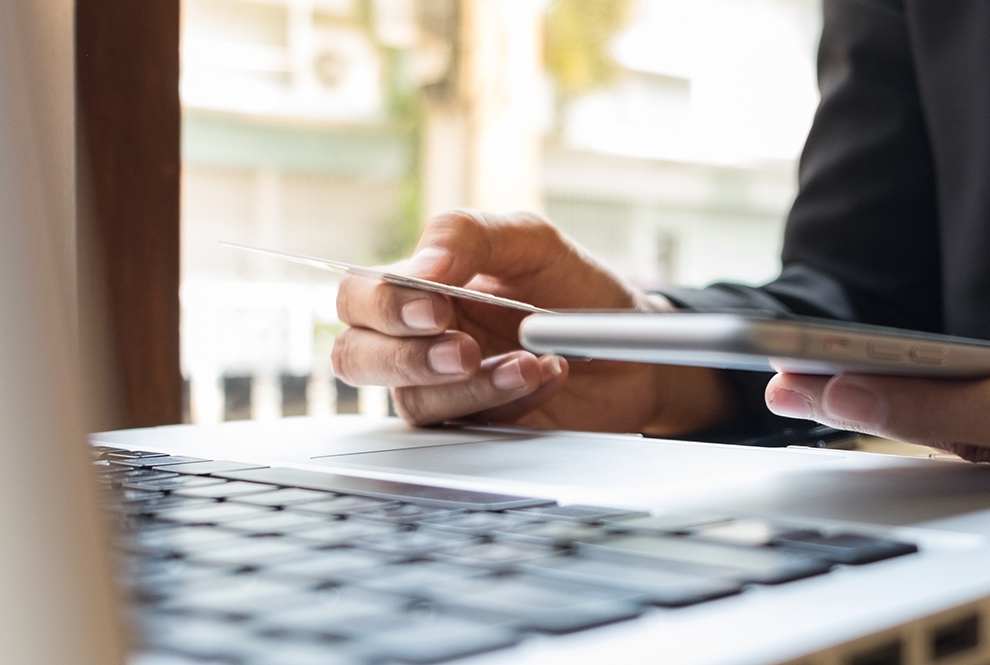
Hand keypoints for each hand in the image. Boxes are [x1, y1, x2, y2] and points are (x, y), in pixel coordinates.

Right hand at [332, 209, 729, 431]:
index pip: (358, 297)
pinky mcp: (478, 426)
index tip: (436, 308)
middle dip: (404, 357)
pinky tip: (544, 376)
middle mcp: (419, 341)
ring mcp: (446, 389)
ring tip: (532, 362)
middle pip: (355, 357)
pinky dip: (506, 399)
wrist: (634, 345)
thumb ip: (468, 236)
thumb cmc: (575, 288)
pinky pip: (464, 426)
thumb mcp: (530, 241)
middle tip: (464, 350)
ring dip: (474, 384)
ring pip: (412, 400)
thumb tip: (420, 267)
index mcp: (421, 289)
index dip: (383, 306)